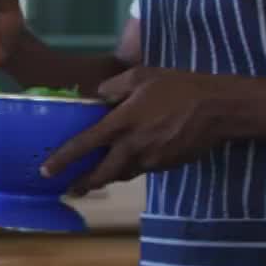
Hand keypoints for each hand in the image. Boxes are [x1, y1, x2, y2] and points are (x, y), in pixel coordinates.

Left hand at [41, 68, 243, 194]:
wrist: (219, 109)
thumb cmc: (179, 87)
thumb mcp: (142, 76)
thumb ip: (114, 86)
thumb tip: (98, 96)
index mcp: (122, 123)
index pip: (84, 145)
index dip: (62, 160)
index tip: (46, 172)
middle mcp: (133, 147)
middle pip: (101, 174)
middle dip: (83, 184)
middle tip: (69, 189)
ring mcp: (151, 160)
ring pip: (122, 174)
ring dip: (107, 178)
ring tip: (93, 180)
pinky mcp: (166, 165)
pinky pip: (142, 169)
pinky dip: (131, 168)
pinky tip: (129, 162)